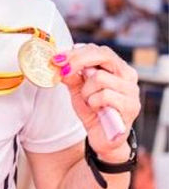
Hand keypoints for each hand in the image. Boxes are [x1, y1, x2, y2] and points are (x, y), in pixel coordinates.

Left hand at [53, 44, 139, 161]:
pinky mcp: (131, 106)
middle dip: (78, 61)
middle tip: (63, 71)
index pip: (98, 50)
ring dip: (86, 91)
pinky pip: (104, 95)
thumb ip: (72, 75)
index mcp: (117, 68)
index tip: (57, 59)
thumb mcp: (78, 90)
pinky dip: (93, 102)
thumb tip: (60, 62)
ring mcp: (131, 90)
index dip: (76, 52)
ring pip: (99, 77)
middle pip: (103, 55)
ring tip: (89, 101)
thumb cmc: (93, 111)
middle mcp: (128, 75)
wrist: (102, 138)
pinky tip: (96, 109)